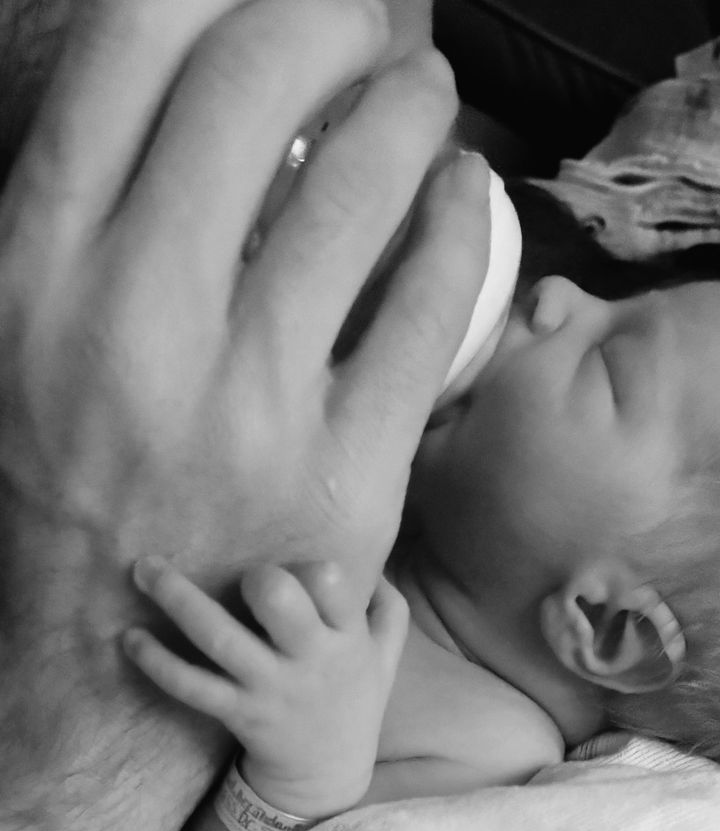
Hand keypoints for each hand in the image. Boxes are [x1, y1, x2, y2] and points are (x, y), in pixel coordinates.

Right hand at [0, 0, 485, 830]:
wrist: (113, 668)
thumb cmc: (73, 490)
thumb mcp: (25, 340)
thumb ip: (86, 220)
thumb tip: (181, 93)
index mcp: (35, 272)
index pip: (126, 54)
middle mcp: (134, 320)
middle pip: (250, 87)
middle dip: (326, 20)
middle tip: (364, 23)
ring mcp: (249, 401)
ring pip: (355, 190)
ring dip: (409, 110)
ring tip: (426, 94)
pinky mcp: (345, 474)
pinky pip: (425, 314)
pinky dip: (458, 232)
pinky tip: (467, 196)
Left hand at [126, 558, 408, 818]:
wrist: (326, 775)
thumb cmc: (353, 700)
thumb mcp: (385, 657)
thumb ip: (388, 608)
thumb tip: (375, 563)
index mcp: (347, 638)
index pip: (336, 587)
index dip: (313, 568)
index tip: (294, 566)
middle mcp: (309, 659)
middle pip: (281, 603)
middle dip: (256, 577)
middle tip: (240, 573)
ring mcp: (269, 688)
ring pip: (221, 638)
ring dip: (178, 599)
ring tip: (144, 570)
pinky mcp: (237, 713)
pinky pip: (192, 687)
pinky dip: (157, 662)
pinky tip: (130, 638)